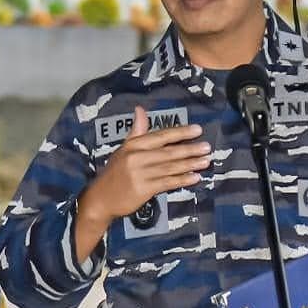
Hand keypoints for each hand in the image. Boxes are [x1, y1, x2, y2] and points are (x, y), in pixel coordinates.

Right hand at [75, 106, 208, 260]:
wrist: (100, 199)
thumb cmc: (114, 173)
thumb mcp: (123, 149)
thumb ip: (136, 131)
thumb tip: (140, 109)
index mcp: (133, 145)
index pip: (160, 136)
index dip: (180, 132)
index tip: (197, 130)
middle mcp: (137, 158)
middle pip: (168, 152)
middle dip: (189, 149)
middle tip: (207, 147)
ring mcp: (140, 174)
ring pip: (170, 167)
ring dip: (190, 164)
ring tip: (206, 161)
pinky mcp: (143, 190)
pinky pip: (167, 183)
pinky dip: (182, 180)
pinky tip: (194, 177)